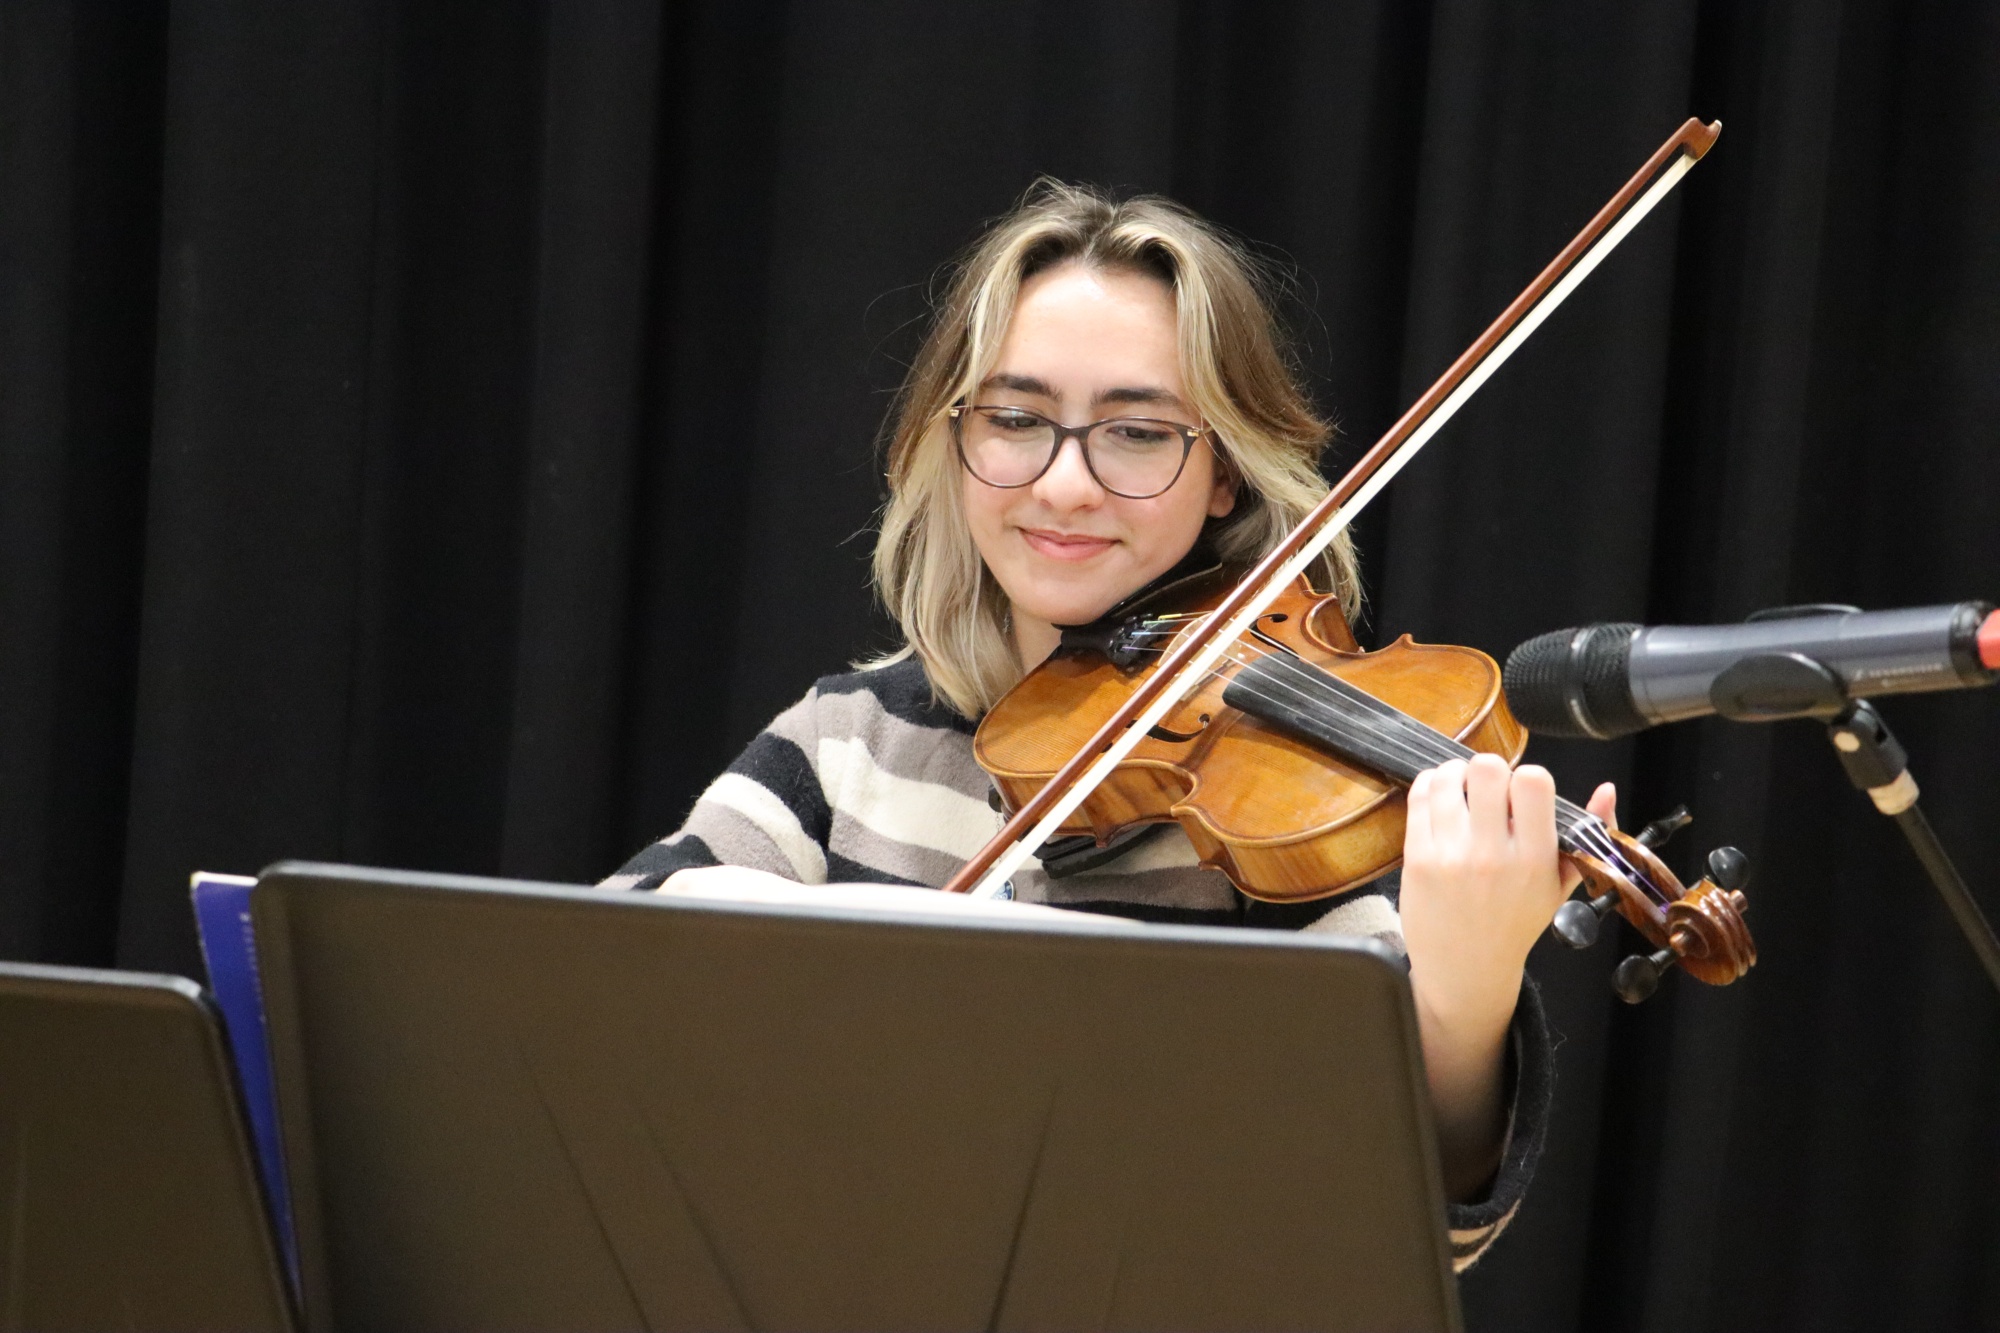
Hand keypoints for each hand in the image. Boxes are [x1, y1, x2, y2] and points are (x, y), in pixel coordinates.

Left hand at [1398, 754, 1615, 1197]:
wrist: (1460, 988)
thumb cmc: (1509, 937)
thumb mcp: (1558, 894)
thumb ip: (1582, 842)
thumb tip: (1607, 793)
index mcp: (1541, 870)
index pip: (1537, 784)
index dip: (1527, 784)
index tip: (1521, 802)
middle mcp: (1497, 862)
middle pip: (1493, 770)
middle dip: (1490, 778)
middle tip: (1487, 803)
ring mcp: (1451, 862)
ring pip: (1452, 775)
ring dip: (1454, 781)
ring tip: (1460, 809)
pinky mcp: (1413, 863)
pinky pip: (1417, 797)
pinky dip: (1425, 796)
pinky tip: (1434, 817)